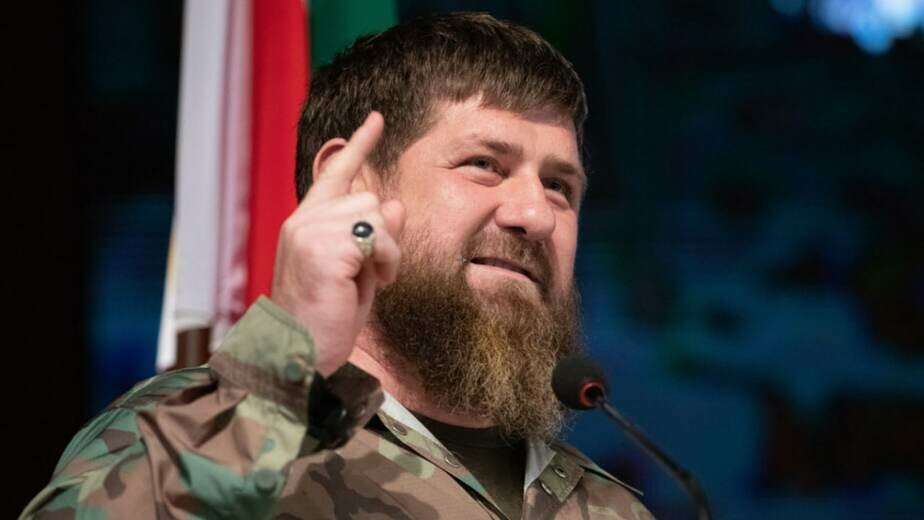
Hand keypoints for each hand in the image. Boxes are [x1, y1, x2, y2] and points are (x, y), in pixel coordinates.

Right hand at [270, 112, 404, 375]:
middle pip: (369, 198)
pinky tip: (376, 282)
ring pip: (378, 215)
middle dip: (384, 235)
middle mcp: (303, 220)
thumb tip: (396, 203)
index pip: (334, 173)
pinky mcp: (323, 247)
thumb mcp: (360, 271)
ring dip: (388, 251)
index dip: (358, 146)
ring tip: (371, 279)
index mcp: (306, 223)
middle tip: (373, 272)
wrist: (301, 355)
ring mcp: (309, 231)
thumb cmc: (328, 319)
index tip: (376, 118)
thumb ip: (376, 237)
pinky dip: (387, 261)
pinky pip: (379, 237)